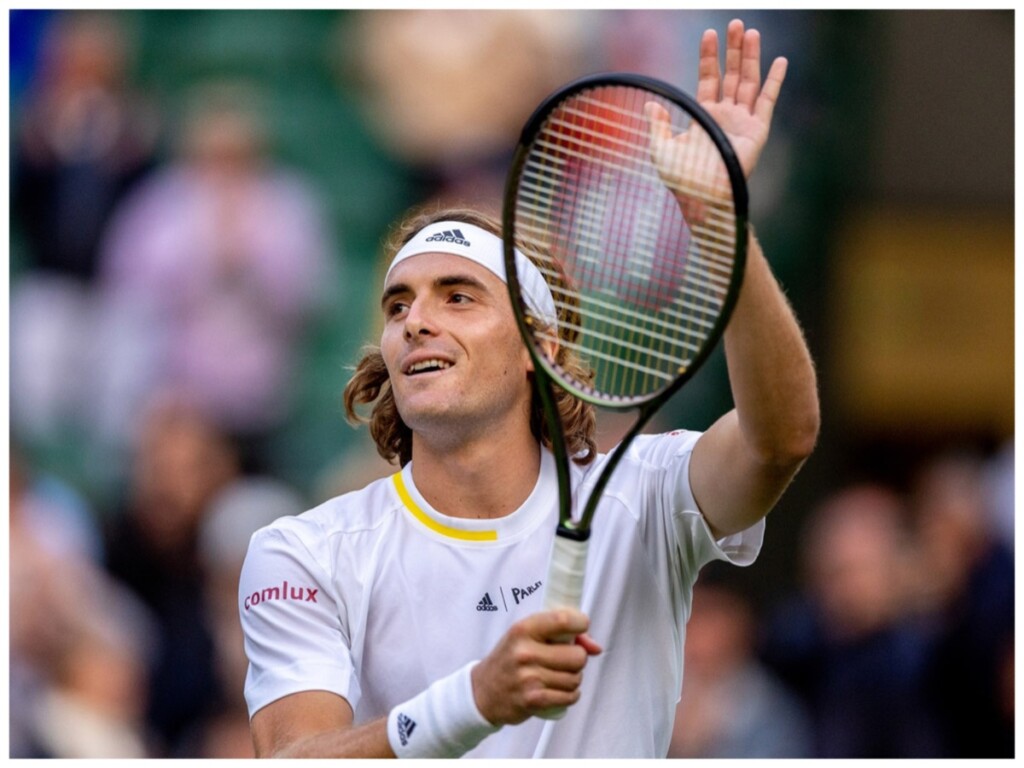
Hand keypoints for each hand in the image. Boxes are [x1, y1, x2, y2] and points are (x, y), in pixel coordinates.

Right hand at [470, 609, 601, 724]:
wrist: (483, 692)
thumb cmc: (510, 659)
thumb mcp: (527, 636)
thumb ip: (562, 634)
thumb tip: (596, 647)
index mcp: (523, 629)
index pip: (564, 620)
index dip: (581, 623)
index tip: (580, 627)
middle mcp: (525, 652)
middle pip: (577, 656)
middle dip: (577, 659)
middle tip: (564, 660)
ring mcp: (529, 677)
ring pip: (575, 678)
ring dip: (573, 679)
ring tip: (557, 676)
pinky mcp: (533, 700)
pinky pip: (569, 697)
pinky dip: (569, 695)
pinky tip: (557, 690)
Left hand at [647, 18, 786, 200]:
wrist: (703, 197)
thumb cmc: (681, 179)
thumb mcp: (660, 149)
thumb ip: (657, 125)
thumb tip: (649, 104)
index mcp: (704, 116)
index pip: (709, 79)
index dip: (709, 57)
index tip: (710, 33)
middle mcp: (725, 116)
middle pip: (732, 74)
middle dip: (734, 49)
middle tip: (736, 23)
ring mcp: (743, 122)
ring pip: (749, 81)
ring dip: (751, 57)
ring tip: (751, 32)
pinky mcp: (757, 131)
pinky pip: (768, 101)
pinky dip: (775, 81)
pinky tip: (780, 61)